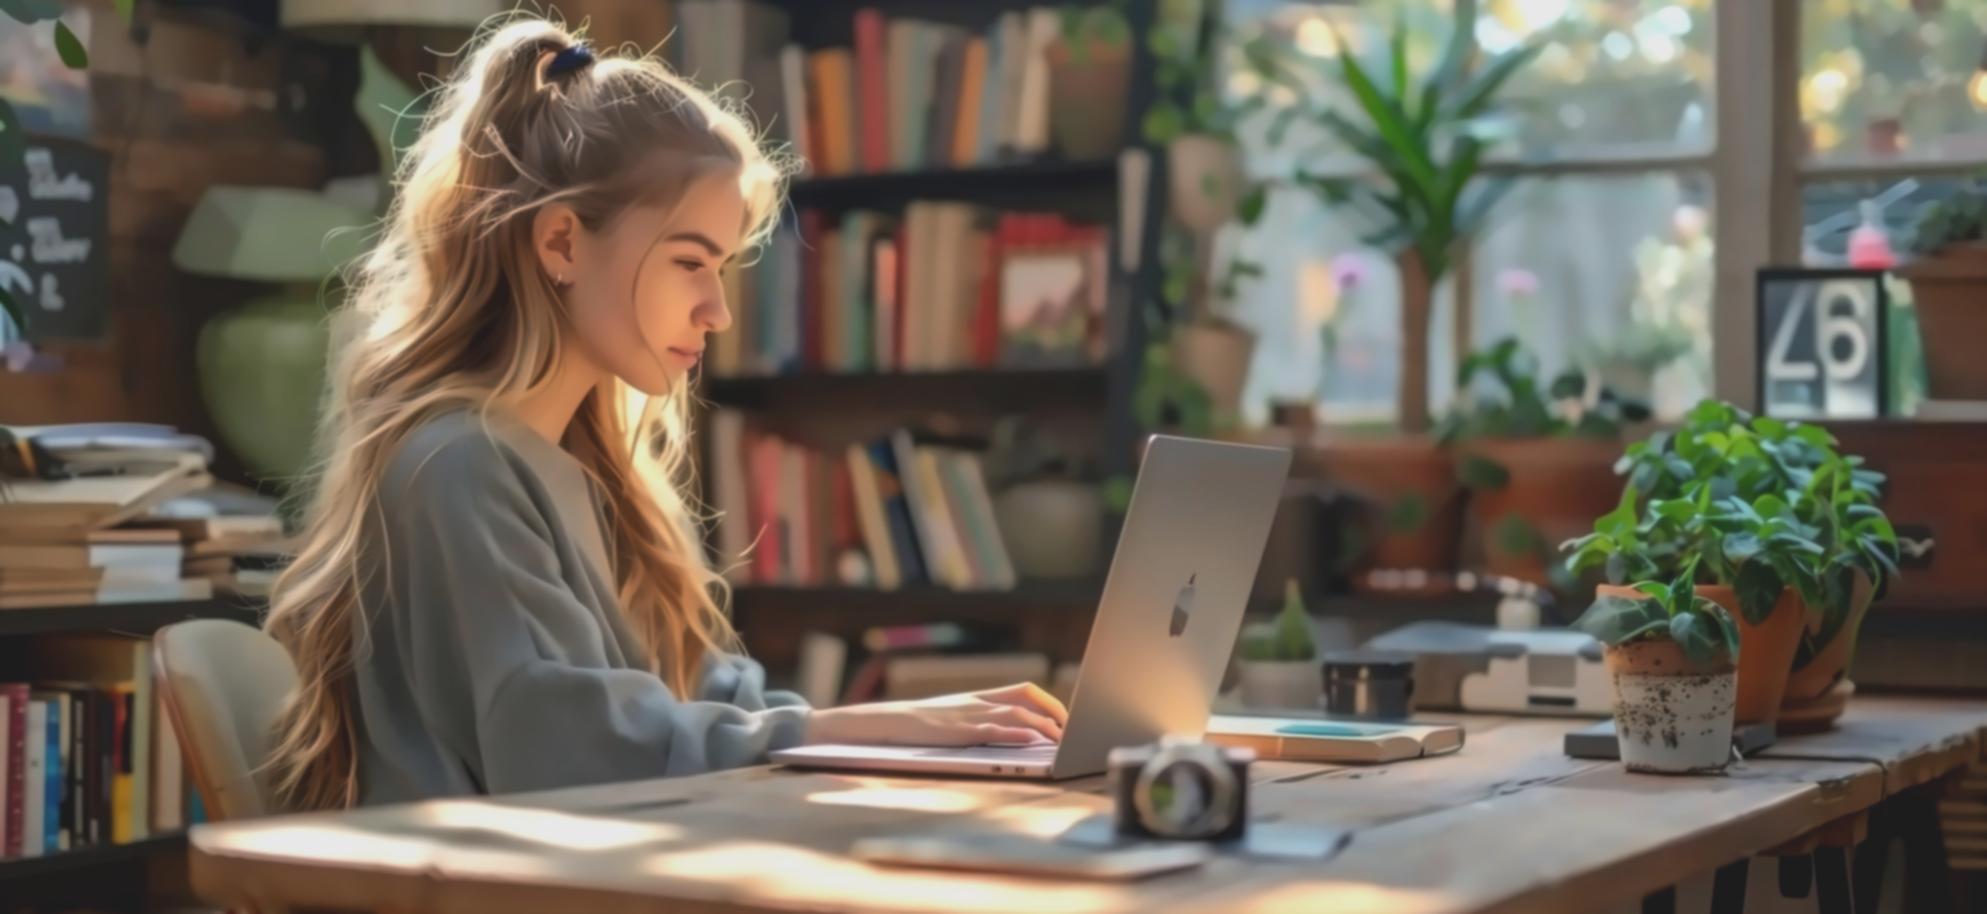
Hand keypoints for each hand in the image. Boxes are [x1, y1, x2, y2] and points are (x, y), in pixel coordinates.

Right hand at [804, 682, 1069, 747]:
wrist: (886, 722)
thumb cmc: (918, 723)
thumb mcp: (952, 714)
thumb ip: (977, 717)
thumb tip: (1006, 728)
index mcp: (977, 696)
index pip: (1022, 689)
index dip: (1048, 700)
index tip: (1064, 716)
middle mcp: (977, 701)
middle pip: (1026, 698)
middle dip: (1053, 712)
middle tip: (1070, 730)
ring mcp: (968, 715)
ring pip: (1015, 712)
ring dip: (1042, 725)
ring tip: (1060, 738)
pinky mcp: (958, 732)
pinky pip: (992, 729)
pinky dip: (1015, 732)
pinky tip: (1030, 738)